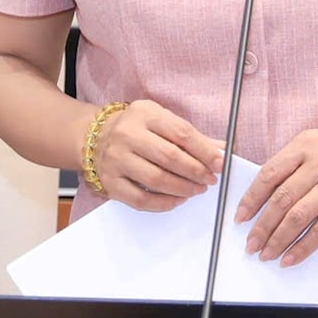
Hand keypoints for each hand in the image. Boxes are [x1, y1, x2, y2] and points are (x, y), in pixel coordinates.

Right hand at [93, 101, 223, 211]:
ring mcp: (116, 159)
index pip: (181, 133)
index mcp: (145, 114)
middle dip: (196, 171)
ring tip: (198, 189)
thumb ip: (192, 136)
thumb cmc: (136, 128)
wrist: (93, 137)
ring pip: (156, 179)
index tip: (221, 163)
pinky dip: (164, 203)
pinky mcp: (110, 182)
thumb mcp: (162, 120)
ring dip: (183, 188)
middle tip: (210, 179)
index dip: (204, 151)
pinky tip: (178, 199)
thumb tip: (225, 150)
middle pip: (169, 157)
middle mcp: (127, 135)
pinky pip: (141, 199)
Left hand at [236, 119, 317, 265]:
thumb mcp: (314, 142)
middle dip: (261, 226)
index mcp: (305, 146)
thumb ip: (290, 163)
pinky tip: (290, 257)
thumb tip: (262, 194)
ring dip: (277, 239)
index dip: (251, 198)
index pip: (269, 175)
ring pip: (298, 218)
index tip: (240, 217)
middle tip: (250, 243)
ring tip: (265, 253)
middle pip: (281, 200)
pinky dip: (302, 248)